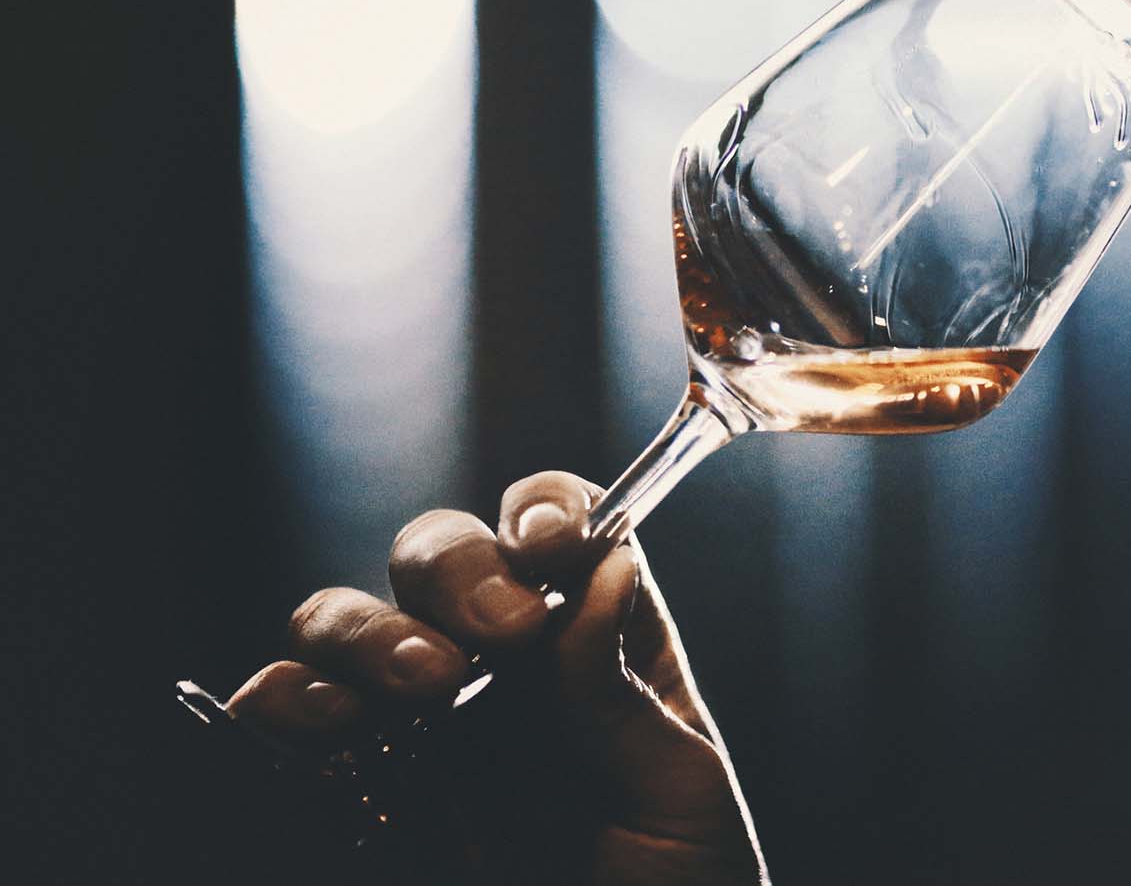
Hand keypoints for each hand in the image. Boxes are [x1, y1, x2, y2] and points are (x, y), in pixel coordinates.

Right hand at [226, 471, 766, 884]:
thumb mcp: (679, 789)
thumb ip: (626, 691)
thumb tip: (606, 566)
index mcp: (589, 646)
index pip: (556, 531)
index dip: (545, 509)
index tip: (549, 541)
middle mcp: (493, 667)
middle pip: (440, 555)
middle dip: (458, 567)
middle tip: (503, 630)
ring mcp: (413, 722)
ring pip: (346, 618)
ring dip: (370, 629)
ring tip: (427, 684)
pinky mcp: (348, 787)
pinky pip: (284, 712)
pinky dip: (286, 697)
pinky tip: (334, 722)